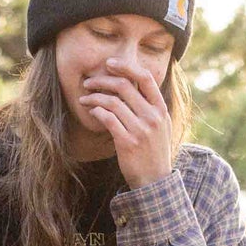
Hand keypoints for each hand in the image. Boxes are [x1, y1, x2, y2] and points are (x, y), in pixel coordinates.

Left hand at [81, 57, 173, 188]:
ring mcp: (141, 129)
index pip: (145, 78)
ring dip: (94, 97)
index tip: (109, 63)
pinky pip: (108, 119)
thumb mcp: (160, 127)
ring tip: (84, 99)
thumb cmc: (153, 152)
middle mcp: (152, 117)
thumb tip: (131, 86)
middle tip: (88, 82)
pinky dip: (97, 111)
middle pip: (124, 86)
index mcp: (161, 109)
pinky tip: (91, 111)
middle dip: (102, 80)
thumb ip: (149, 107)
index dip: (126, 66)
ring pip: (113, 102)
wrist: (155, 181)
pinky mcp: (128, 142)